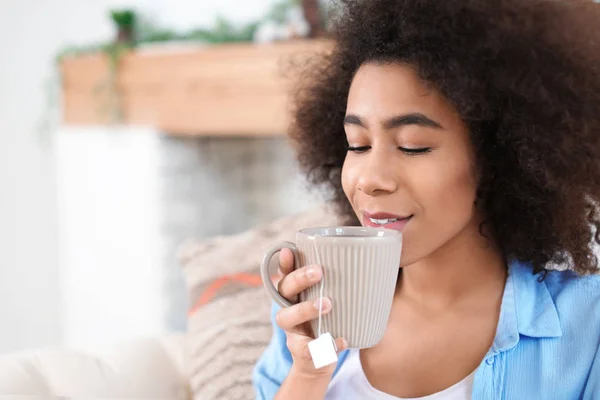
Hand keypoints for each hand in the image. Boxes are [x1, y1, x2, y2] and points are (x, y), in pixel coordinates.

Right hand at [274, 248, 347, 376]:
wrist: (318, 362)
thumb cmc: (328, 323)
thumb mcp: (331, 302)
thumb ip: (341, 286)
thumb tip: (373, 263)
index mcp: (295, 294)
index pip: (286, 274)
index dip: (285, 262)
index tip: (289, 250)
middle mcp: (288, 308)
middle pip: (284, 290)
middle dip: (299, 279)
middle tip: (319, 272)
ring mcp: (292, 331)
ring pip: (286, 318)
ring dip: (305, 309)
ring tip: (327, 303)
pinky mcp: (300, 352)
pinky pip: (307, 349)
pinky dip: (324, 345)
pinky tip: (341, 341)